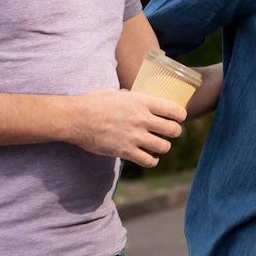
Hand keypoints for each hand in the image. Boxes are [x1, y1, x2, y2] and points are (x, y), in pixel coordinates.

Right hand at [69, 89, 186, 166]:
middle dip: (174, 132)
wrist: (75, 118)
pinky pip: (148, 161)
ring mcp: (134, 136)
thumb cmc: (95, 102)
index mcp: (143, 102)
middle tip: (169, 132)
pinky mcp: (125, 152)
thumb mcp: (120, 94)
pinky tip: (150, 157)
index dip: (180, 116)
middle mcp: (142, 119)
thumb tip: (144, 101)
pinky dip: (152, 161)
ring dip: (163, 146)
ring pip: (164, 147)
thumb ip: (135, 99)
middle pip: (174, 130)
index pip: (175, 110)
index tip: (178, 118)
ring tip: (158, 144)